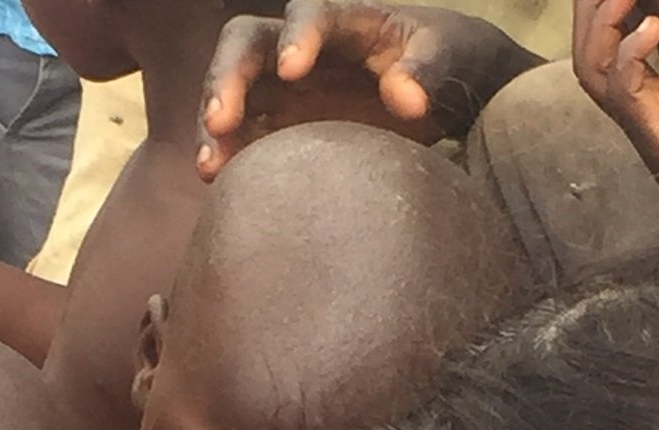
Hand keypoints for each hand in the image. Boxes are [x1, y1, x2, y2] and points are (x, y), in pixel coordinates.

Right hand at [197, 2, 538, 178]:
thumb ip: (428, 71)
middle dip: (227, 77)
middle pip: (246, 44)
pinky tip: (217, 183)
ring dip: (213, 125)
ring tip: (209, 167)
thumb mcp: (448, 59)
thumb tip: (405, 99)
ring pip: (231, 90)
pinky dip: (227, 156)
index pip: (310, 12)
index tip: (293, 69)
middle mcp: (302, 47)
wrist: (443, 95)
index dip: (298, 35)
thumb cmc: (446, 64)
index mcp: (345, 20)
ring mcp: (285, 88)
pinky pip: (242, 136)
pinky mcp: (280, 126)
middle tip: (219, 121)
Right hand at [573, 0, 658, 241]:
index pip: (607, 40)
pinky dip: (630, 52)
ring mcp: (636, 118)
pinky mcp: (651, 132)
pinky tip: (651, 26)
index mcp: (644, 94)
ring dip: (602, 21)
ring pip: (590, 63)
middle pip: (584, 45)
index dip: (604, 8)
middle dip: (590, 7)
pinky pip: (623, 88)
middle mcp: (630, 104)